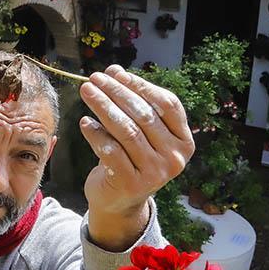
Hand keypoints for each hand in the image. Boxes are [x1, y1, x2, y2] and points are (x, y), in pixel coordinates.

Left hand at [78, 65, 194, 248]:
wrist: (119, 200)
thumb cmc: (130, 157)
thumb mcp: (138, 131)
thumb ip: (131, 102)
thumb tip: (114, 70)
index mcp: (184, 141)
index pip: (168, 104)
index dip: (142, 85)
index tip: (116, 73)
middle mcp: (175, 158)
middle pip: (144, 115)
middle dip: (116, 92)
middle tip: (94, 79)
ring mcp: (155, 173)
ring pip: (126, 131)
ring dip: (103, 107)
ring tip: (87, 92)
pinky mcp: (131, 183)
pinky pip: (110, 151)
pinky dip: (95, 134)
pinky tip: (84, 122)